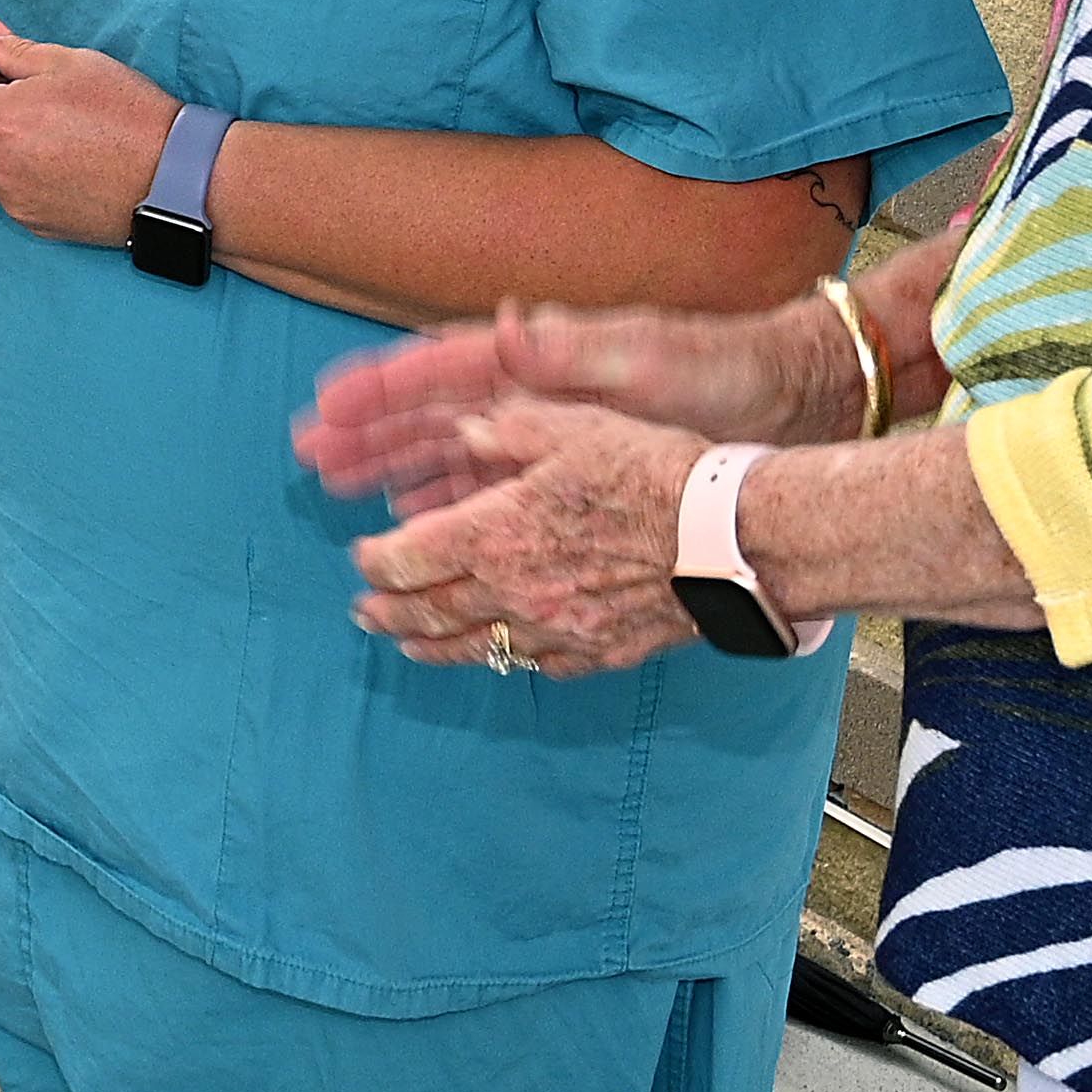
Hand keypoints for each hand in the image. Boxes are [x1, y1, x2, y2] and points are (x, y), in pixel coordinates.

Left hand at [0, 18, 176, 247]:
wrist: (173, 179)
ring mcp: (15, 202)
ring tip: (60, 136)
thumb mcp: (72, 64)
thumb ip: (16, 52)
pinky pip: (17, 196)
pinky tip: (71, 165)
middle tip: (30, 104)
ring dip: (8, 152)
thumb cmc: (126, 115)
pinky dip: (31, 180)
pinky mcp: (38, 225)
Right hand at [305, 298, 856, 511]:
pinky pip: (494, 490)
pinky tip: (418, 522)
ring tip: (340, 487)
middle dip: (370, 433)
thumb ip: (576, 347)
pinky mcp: (574, 471)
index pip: (441, 369)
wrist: (788, 401)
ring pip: (454, 454)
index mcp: (541, 360)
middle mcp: (536, 394)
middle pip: (433, 415)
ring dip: (397, 470)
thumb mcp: (651, 354)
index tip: (329, 404)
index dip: (382, 388)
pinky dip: (452, 504)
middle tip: (309, 453)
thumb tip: (509, 324)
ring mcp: (552, 433)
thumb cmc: (721, 370)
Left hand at [343, 393, 711, 678]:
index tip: (363, 555)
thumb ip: (509, 430)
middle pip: (429, 612)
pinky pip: (537, 663)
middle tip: (364, 613)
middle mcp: (513, 590)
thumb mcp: (571, 427)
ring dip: (431, 646)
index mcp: (494, 531)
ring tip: (406, 645)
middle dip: (388, 611)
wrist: (728, 538)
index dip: (376, 560)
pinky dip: (506, 658)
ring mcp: (554, 629)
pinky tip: (498, 653)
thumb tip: (466, 430)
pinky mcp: (596, 652)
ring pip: (475, 647)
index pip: (407, 558)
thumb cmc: (651, 471)